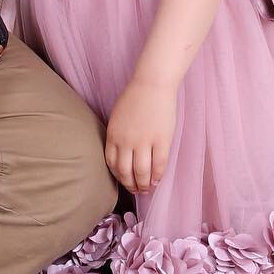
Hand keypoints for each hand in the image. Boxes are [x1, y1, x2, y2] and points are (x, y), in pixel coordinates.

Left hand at [104, 76, 176, 194]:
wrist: (152, 84)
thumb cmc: (135, 98)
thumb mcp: (117, 117)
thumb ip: (117, 136)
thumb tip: (122, 156)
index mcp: (113, 135)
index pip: (111, 164)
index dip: (118, 176)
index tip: (124, 181)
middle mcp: (126, 141)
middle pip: (126, 172)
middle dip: (131, 185)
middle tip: (136, 190)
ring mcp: (144, 142)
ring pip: (142, 173)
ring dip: (144, 185)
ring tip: (147, 188)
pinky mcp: (161, 141)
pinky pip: (159, 165)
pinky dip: (157, 176)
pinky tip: (157, 180)